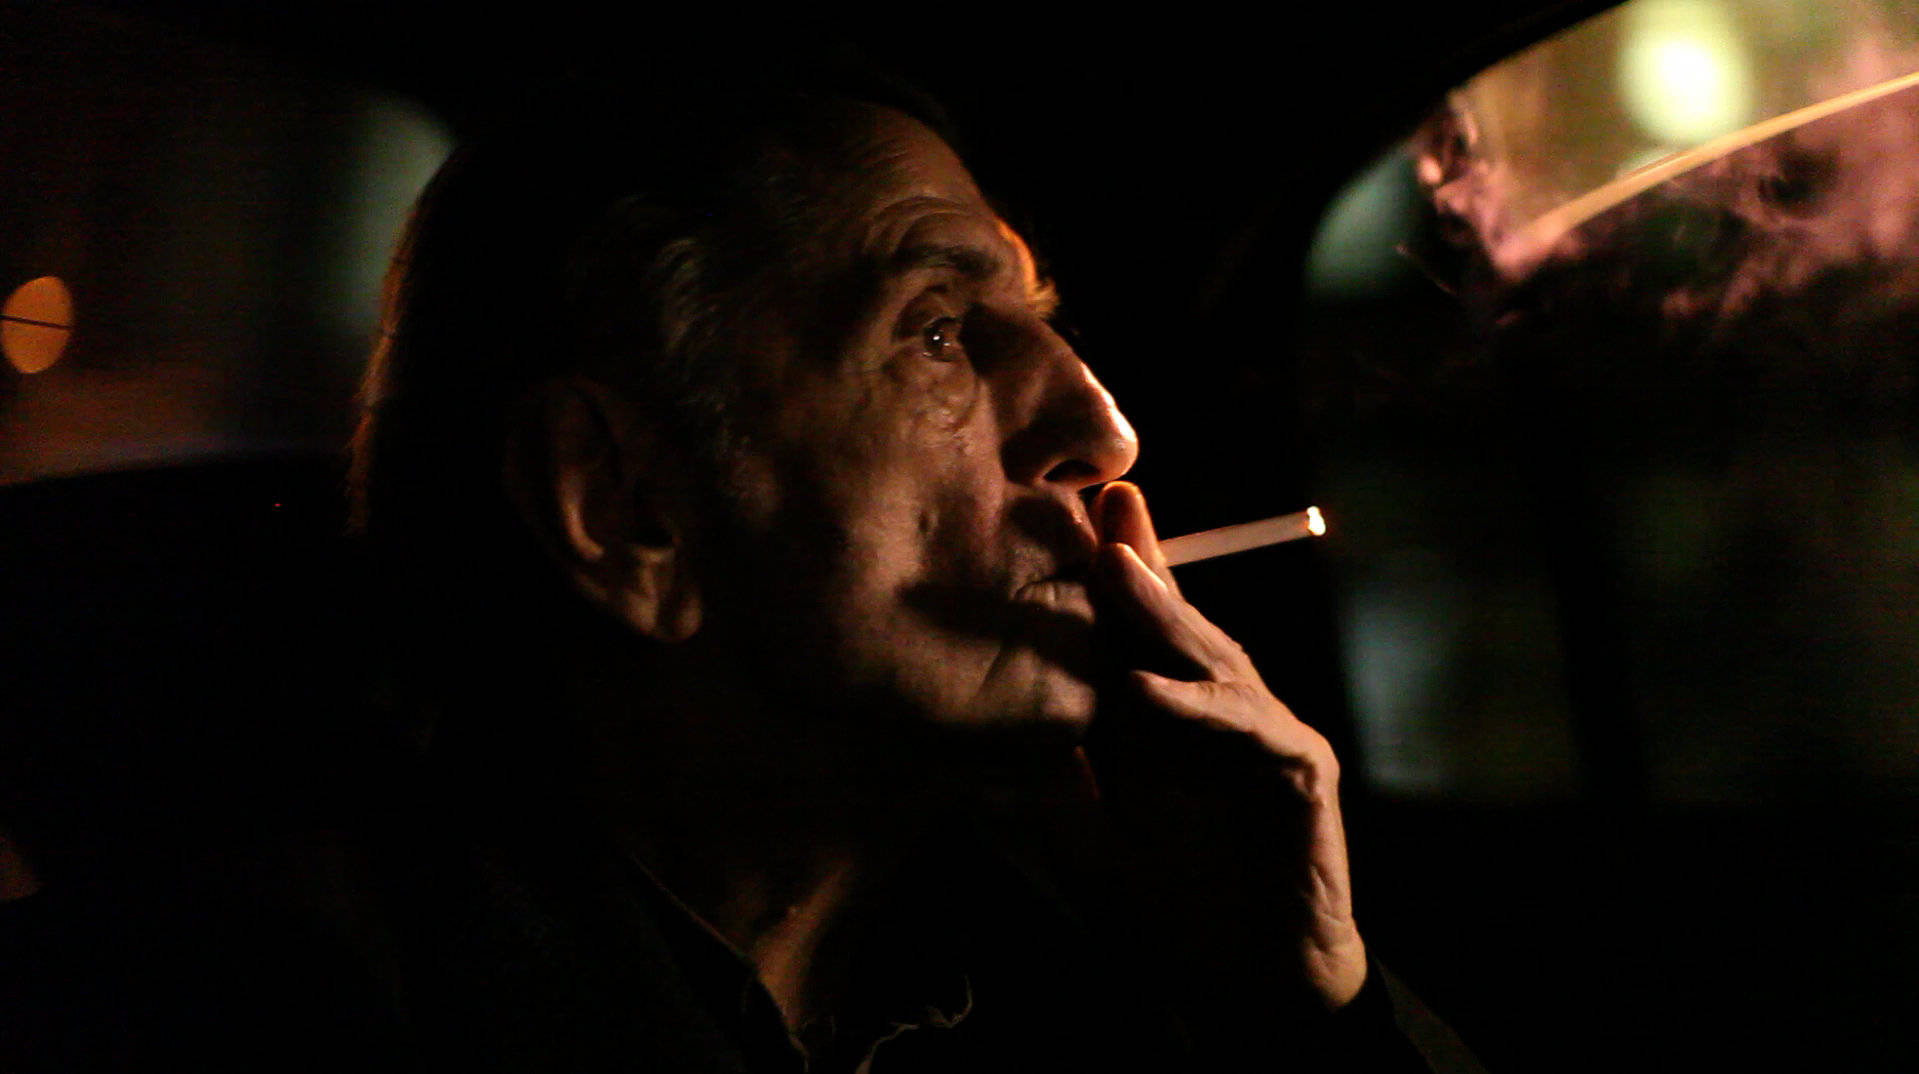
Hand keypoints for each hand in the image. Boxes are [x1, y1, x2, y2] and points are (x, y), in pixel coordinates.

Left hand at [1083, 481, 1367, 1011]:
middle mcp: (1220, 714)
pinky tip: (1146, 688)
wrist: (1254, 982)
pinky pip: (1248, 728)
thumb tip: (1005, 731)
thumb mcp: (1094, 836)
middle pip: (1177, 627)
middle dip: (1137, 563)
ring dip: (1162, 615)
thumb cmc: (1177, 909)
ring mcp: (1267, 734)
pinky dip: (1196, 708)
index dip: (1109, 575)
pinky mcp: (1302, 771)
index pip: (1137, 636)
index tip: (1067, 515)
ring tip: (1112, 568)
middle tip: (1100, 506)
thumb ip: (1063, 780)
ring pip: (1213, 660)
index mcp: (1171, 721)